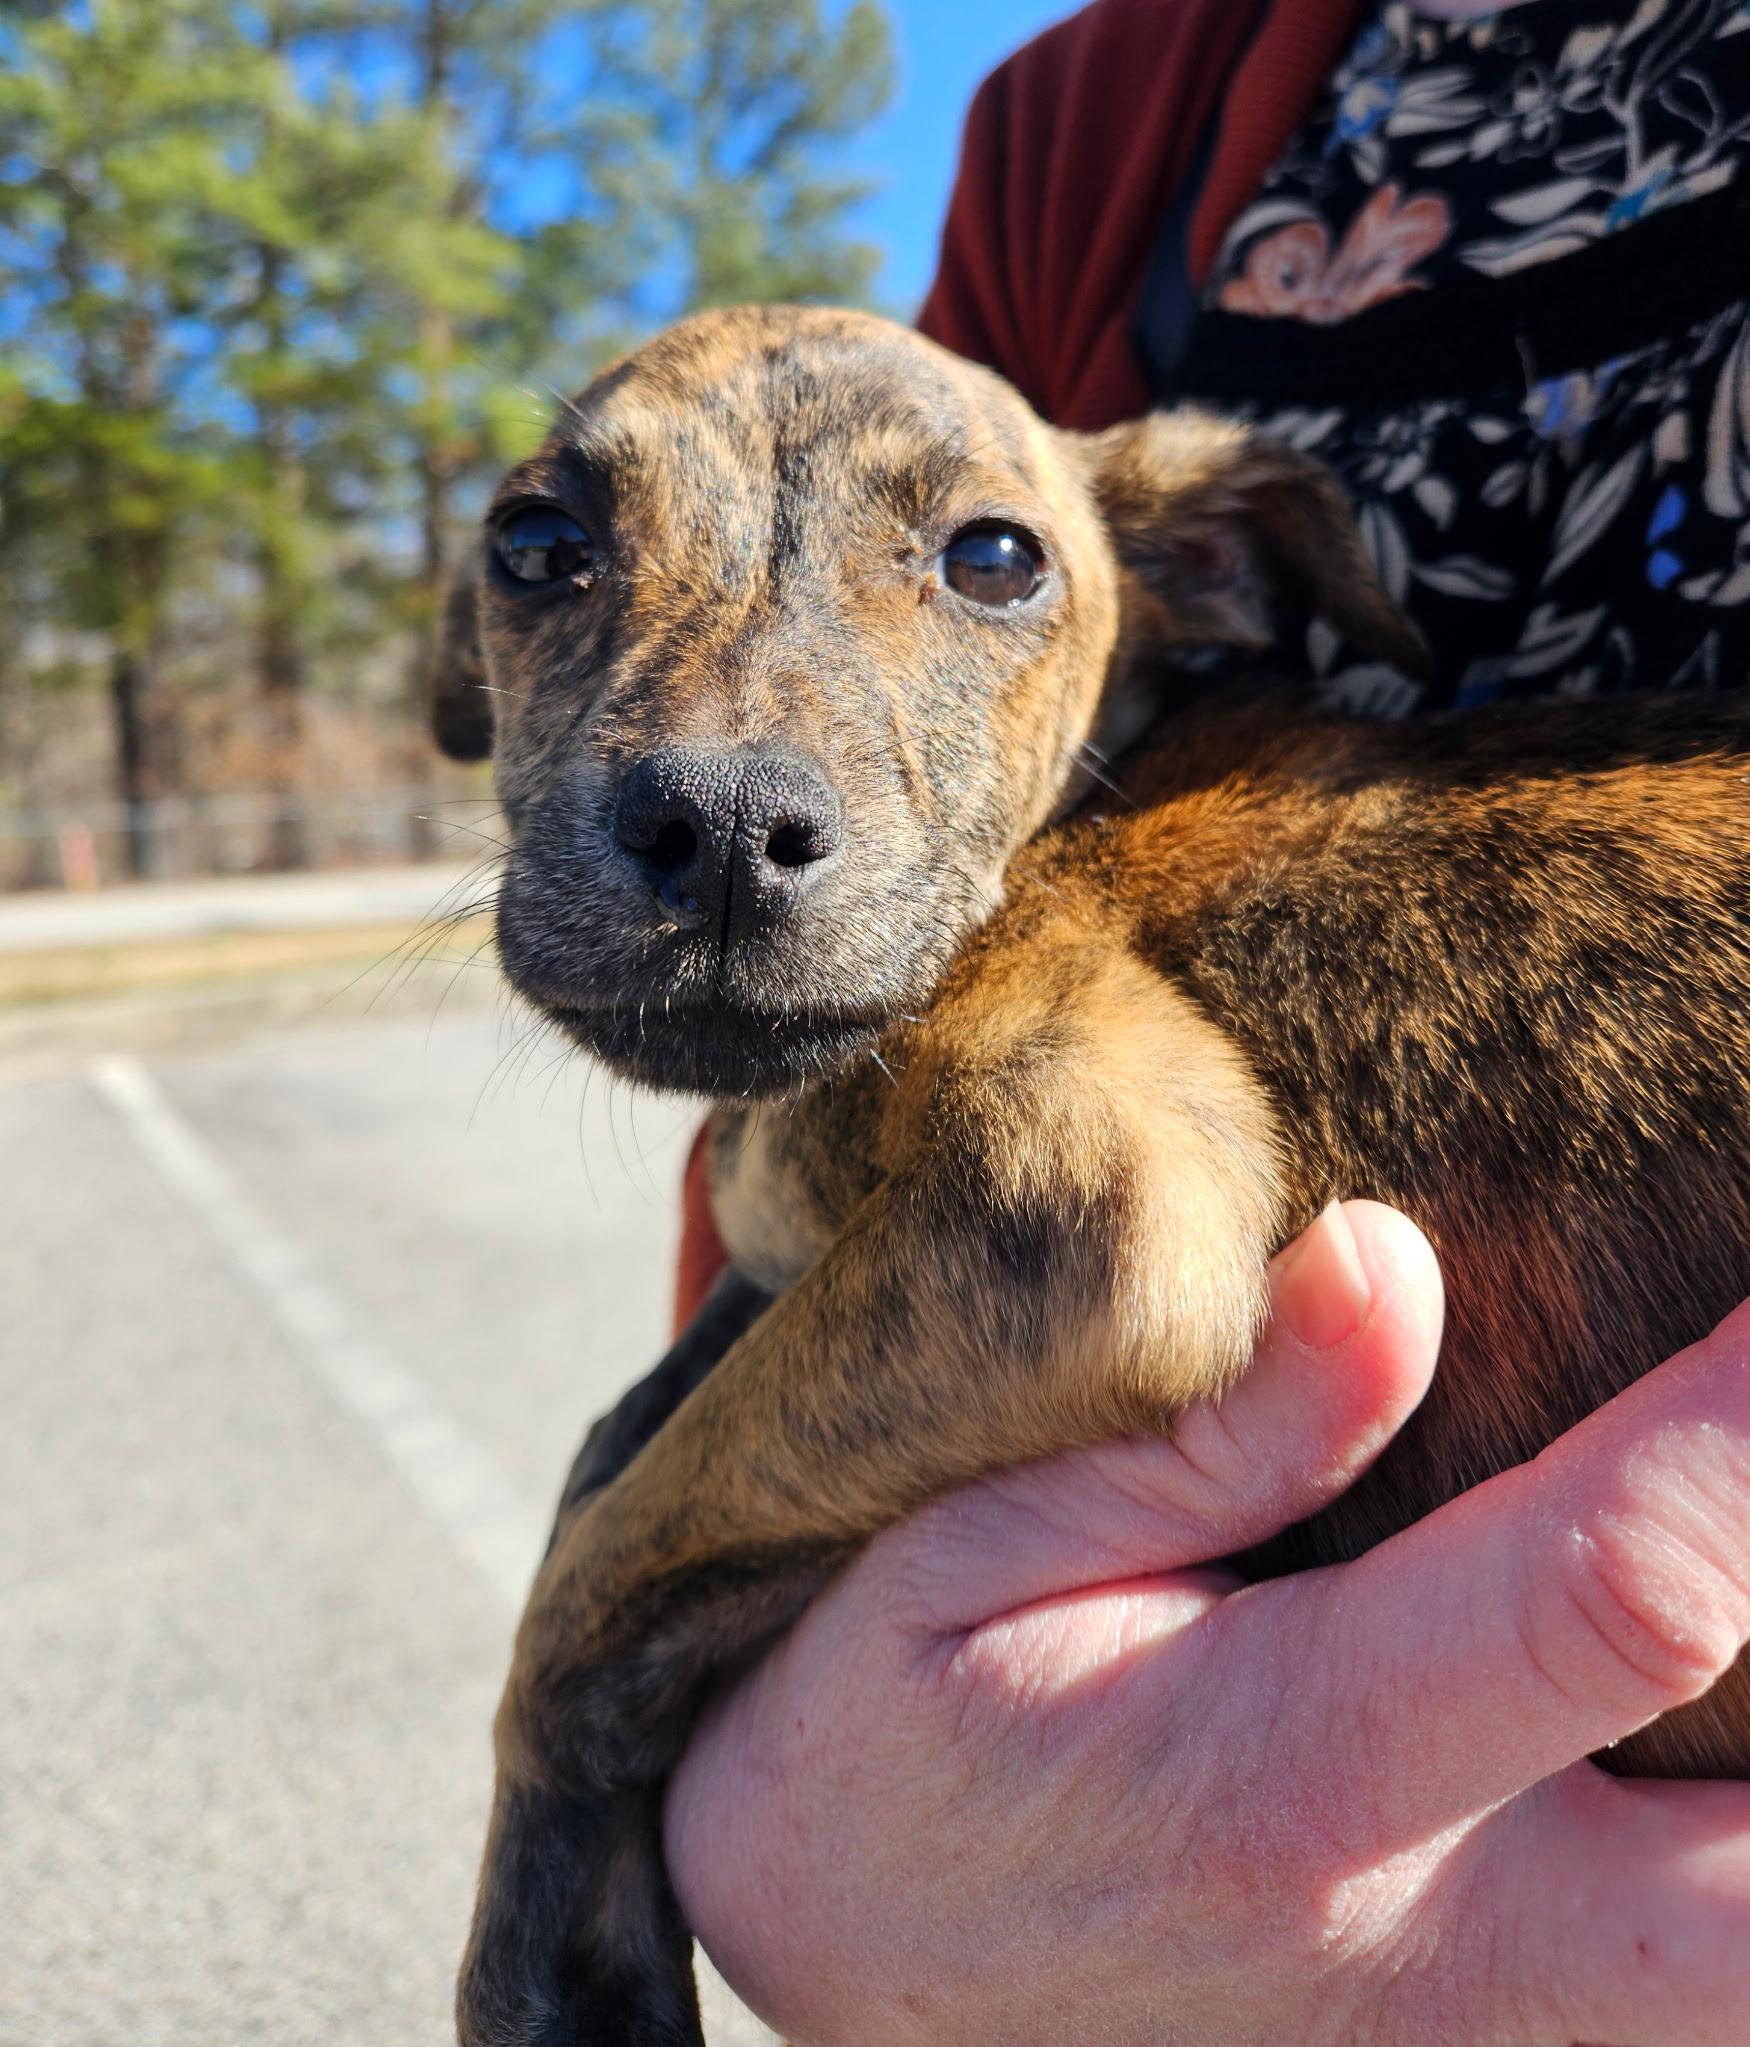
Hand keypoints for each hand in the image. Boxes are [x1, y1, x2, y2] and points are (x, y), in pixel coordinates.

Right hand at [665, 1202, 1749, 2045]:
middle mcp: (1437, 1938)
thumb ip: (1220, 1432)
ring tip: (1733, 1527)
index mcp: (1292, 1764)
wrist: (851, 1958)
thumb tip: (1395, 1259)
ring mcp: (1483, 2031)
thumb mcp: (984, 1544)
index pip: (1619, 1591)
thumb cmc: (902, 1724)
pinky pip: (1702, 1989)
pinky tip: (1698, 1711)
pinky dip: (1741, 1852)